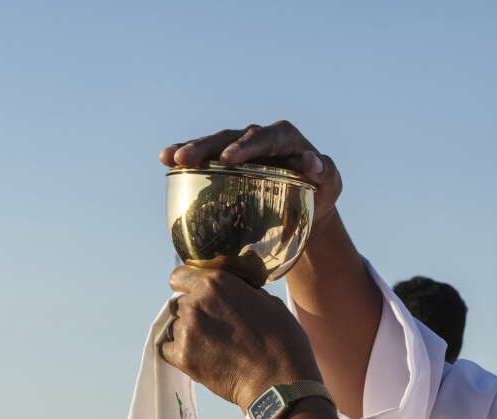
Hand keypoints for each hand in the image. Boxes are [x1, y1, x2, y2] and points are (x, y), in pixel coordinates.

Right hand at [160, 121, 341, 225]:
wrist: (308, 202)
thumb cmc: (321, 191)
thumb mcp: (331, 184)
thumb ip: (326, 172)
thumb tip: (312, 162)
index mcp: (284, 136)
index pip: (265, 137)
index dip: (246, 146)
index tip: (229, 159)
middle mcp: (259, 136)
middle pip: (231, 137)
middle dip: (208, 146)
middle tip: (186, 159)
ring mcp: (240, 147)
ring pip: (213, 144)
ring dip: (191, 149)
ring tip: (168, 157)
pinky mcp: (226, 160)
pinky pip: (205, 156)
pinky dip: (186, 155)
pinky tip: (165, 159)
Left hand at [161, 266, 321, 409]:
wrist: (280, 384)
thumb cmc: (284, 344)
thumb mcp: (271, 304)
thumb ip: (243, 292)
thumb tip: (234, 291)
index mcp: (217, 283)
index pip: (181, 276)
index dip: (190, 286)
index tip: (200, 296)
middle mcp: (196, 303)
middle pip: (181, 303)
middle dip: (196, 313)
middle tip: (219, 329)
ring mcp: (187, 330)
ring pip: (177, 327)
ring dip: (192, 334)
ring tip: (217, 348)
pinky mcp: (182, 356)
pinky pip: (170, 349)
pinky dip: (183, 353)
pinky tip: (205, 358)